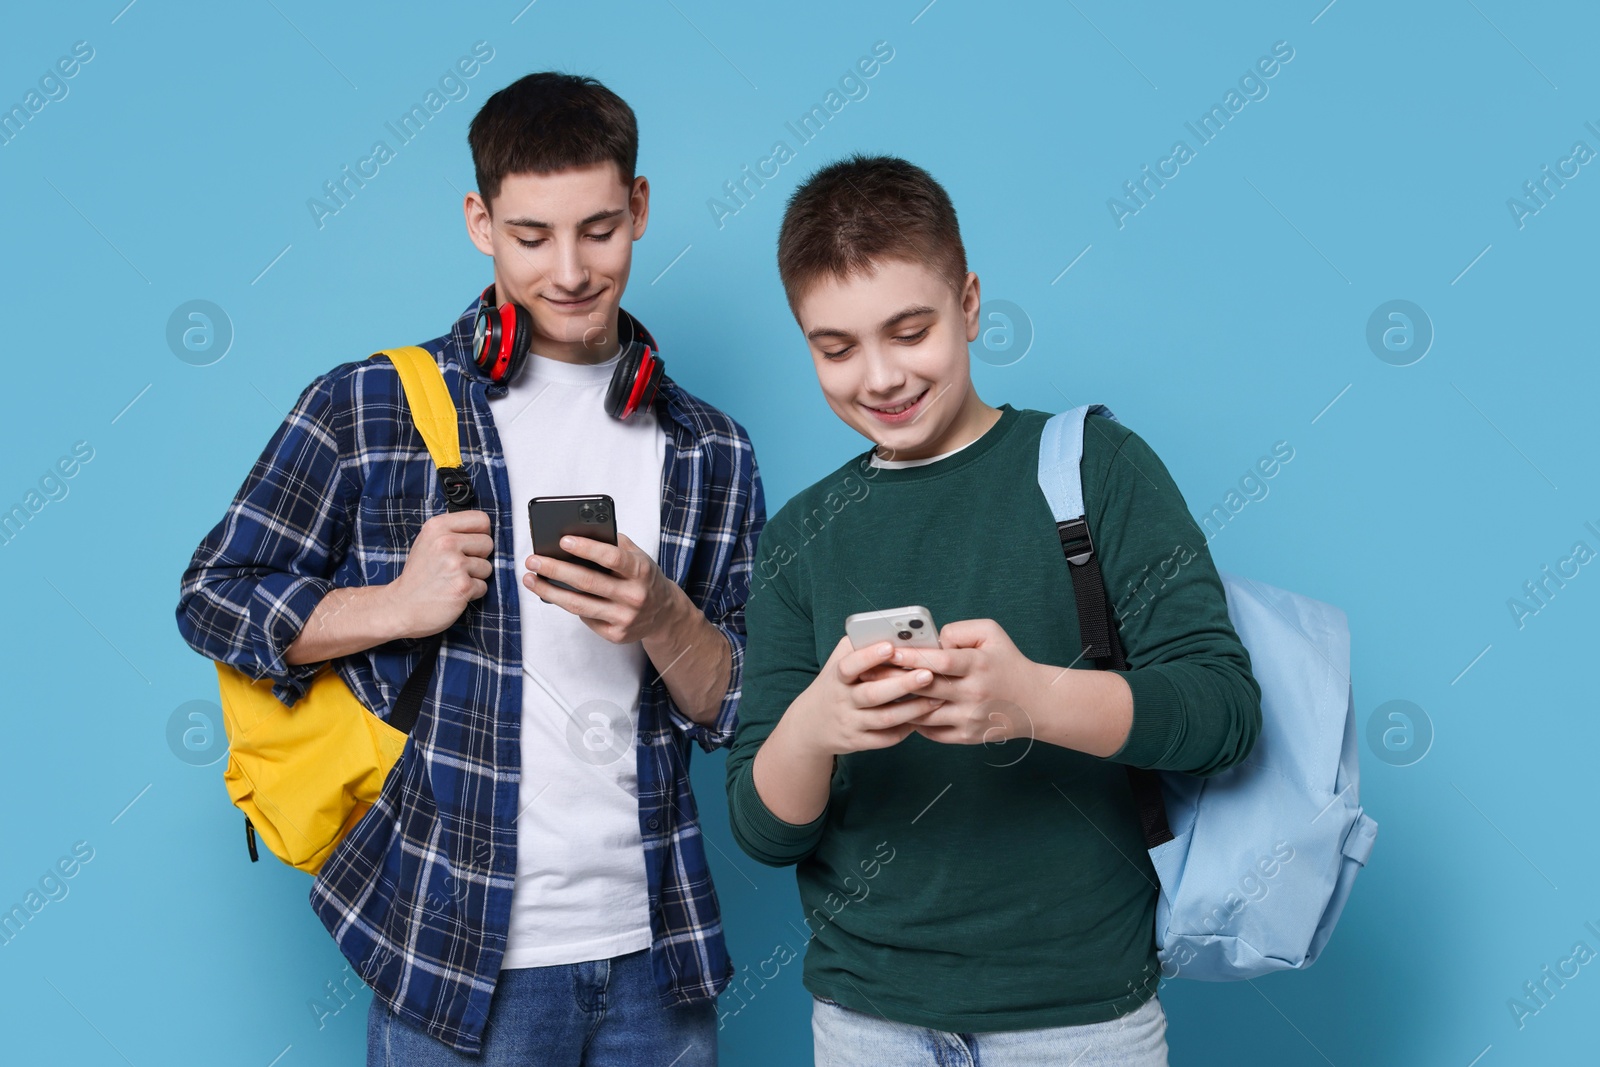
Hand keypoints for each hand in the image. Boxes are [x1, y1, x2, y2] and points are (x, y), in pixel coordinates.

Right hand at [386, 510, 493, 638]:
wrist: (403, 606)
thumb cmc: (419, 574)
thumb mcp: (428, 541)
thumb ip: (451, 530)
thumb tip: (480, 523)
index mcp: (437, 526)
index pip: (481, 519)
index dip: (481, 533)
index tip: (469, 544)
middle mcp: (446, 542)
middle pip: (488, 543)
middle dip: (479, 557)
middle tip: (457, 566)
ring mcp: (455, 564)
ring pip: (488, 567)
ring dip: (475, 577)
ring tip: (452, 580)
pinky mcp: (463, 586)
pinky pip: (483, 586)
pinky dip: (472, 593)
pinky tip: (453, 592)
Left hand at [523, 532, 678, 644]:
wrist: (664, 613)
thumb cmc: (643, 578)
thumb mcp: (638, 556)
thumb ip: (613, 545)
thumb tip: (576, 534)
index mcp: (641, 571)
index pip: (612, 558)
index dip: (586, 548)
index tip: (562, 540)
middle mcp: (635, 596)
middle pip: (588, 582)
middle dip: (555, 569)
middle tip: (533, 560)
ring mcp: (625, 618)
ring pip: (579, 605)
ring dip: (549, 591)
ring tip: (530, 579)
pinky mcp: (616, 635)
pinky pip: (585, 619)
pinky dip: (568, 605)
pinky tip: (554, 594)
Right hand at [788, 636, 943, 757]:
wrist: (812, 724)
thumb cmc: (835, 684)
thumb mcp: (837, 661)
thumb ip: (859, 645)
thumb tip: (892, 631)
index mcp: (837, 677)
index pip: (849, 666)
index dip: (869, 656)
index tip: (891, 646)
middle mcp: (842, 701)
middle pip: (872, 695)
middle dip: (902, 685)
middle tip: (928, 674)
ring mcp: (850, 724)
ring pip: (884, 719)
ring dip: (913, 709)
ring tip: (937, 698)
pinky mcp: (858, 742)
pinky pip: (886, 738)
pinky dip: (906, 728)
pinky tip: (923, 718)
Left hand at [892, 619, 1041, 744]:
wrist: (1034, 702)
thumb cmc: (1006, 662)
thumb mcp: (991, 634)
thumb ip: (959, 631)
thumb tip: (931, 642)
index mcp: (978, 665)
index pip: (939, 661)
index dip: (912, 656)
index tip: (889, 651)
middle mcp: (973, 693)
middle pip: (925, 688)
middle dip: (894, 680)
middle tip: (869, 673)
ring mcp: (969, 718)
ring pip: (923, 713)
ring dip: (899, 704)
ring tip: (878, 694)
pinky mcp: (967, 736)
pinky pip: (931, 731)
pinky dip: (914, 722)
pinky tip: (903, 710)